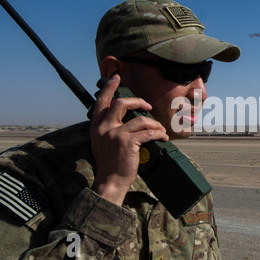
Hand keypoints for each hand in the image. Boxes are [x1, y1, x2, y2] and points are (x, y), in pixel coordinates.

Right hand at [89, 75, 168, 205]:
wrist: (110, 181)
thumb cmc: (110, 163)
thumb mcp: (102, 142)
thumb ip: (108, 128)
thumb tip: (123, 117)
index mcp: (96, 126)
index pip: (102, 102)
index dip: (109, 88)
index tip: (116, 78)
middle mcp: (104, 128)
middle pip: (122, 104)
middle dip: (139, 102)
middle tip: (148, 106)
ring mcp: (115, 135)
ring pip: (140, 119)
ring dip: (154, 123)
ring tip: (160, 129)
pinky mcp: (127, 143)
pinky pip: (148, 132)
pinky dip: (159, 134)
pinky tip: (163, 137)